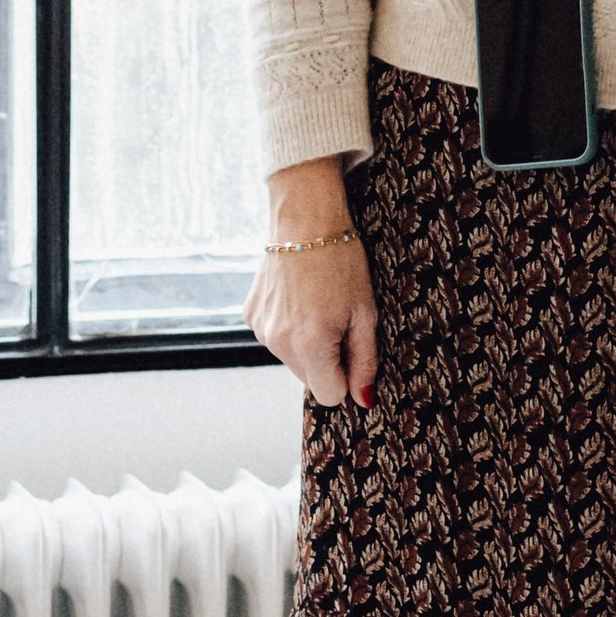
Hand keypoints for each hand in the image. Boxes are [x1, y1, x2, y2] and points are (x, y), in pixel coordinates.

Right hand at [245, 157, 377, 408]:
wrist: (305, 216)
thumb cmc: (342, 260)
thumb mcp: (365, 311)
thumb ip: (364, 361)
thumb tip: (363, 400)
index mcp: (310, 344)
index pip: (330, 396)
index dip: (346, 376)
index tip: (352, 348)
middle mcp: (278, 342)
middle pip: (309, 379)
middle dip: (327, 360)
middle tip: (338, 319)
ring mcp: (260, 329)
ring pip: (292, 359)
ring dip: (307, 344)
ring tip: (318, 304)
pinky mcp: (250, 314)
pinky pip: (275, 338)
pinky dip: (288, 326)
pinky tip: (299, 297)